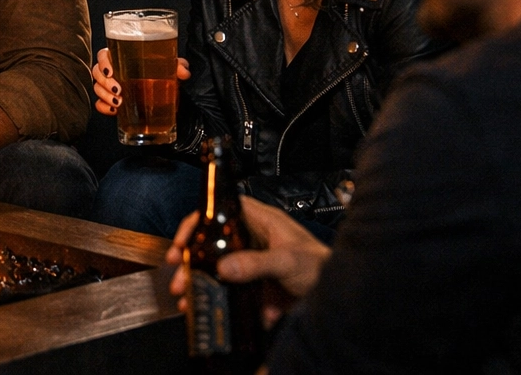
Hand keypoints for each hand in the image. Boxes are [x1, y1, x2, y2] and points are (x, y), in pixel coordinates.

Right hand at [92, 48, 189, 115]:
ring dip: (104, 95)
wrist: (169, 100)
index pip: (104, 54)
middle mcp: (115, 71)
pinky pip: (100, 104)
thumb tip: (183, 71)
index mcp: (123, 58)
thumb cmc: (165, 78)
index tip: (110, 71)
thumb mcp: (172, 69)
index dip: (103, 62)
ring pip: (97, 88)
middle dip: (104, 82)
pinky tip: (114, 111)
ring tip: (118, 102)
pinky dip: (103, 108)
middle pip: (97, 72)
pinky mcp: (111, 102)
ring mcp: (111, 88)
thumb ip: (178, 66)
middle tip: (118, 89)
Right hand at [166, 196, 331, 325]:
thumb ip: (257, 263)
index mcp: (258, 220)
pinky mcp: (254, 284)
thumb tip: (225, 268)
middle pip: (211, 241)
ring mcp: (251, 261)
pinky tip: (215, 311)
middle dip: (190, 259)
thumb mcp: (288, 260)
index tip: (182, 242)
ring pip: (216, 267)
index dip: (196, 222)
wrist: (341, 299)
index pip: (218, 210)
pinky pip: (230, 290)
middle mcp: (251, 237)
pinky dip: (220, 301)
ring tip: (188, 297)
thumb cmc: (322, 266)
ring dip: (199, 283)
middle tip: (179, 274)